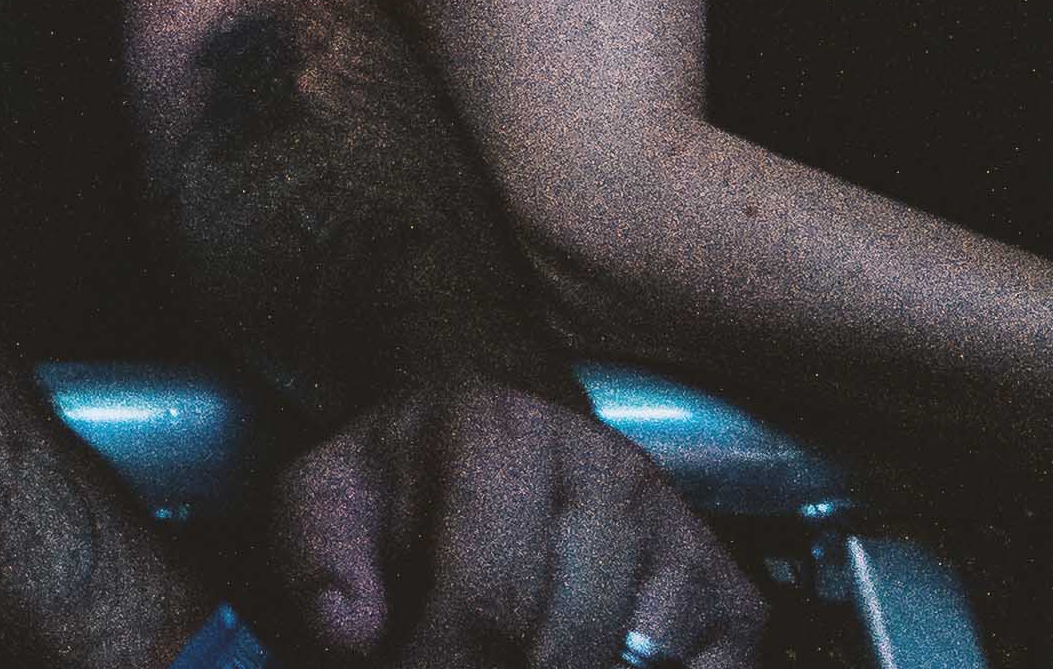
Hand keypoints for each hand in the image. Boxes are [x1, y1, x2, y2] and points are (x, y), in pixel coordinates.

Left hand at [246, 375, 760, 668]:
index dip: (439, 666)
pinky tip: (570, 653)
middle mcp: (610, 476)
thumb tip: (357, 647)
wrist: (493, 409)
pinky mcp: (734, 596)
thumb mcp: (321, 504)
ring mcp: (683, 536)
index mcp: (501, 440)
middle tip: (447, 660)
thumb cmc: (401, 475)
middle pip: (559, 653)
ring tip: (494, 649)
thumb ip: (318, 583)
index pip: (484, 609)